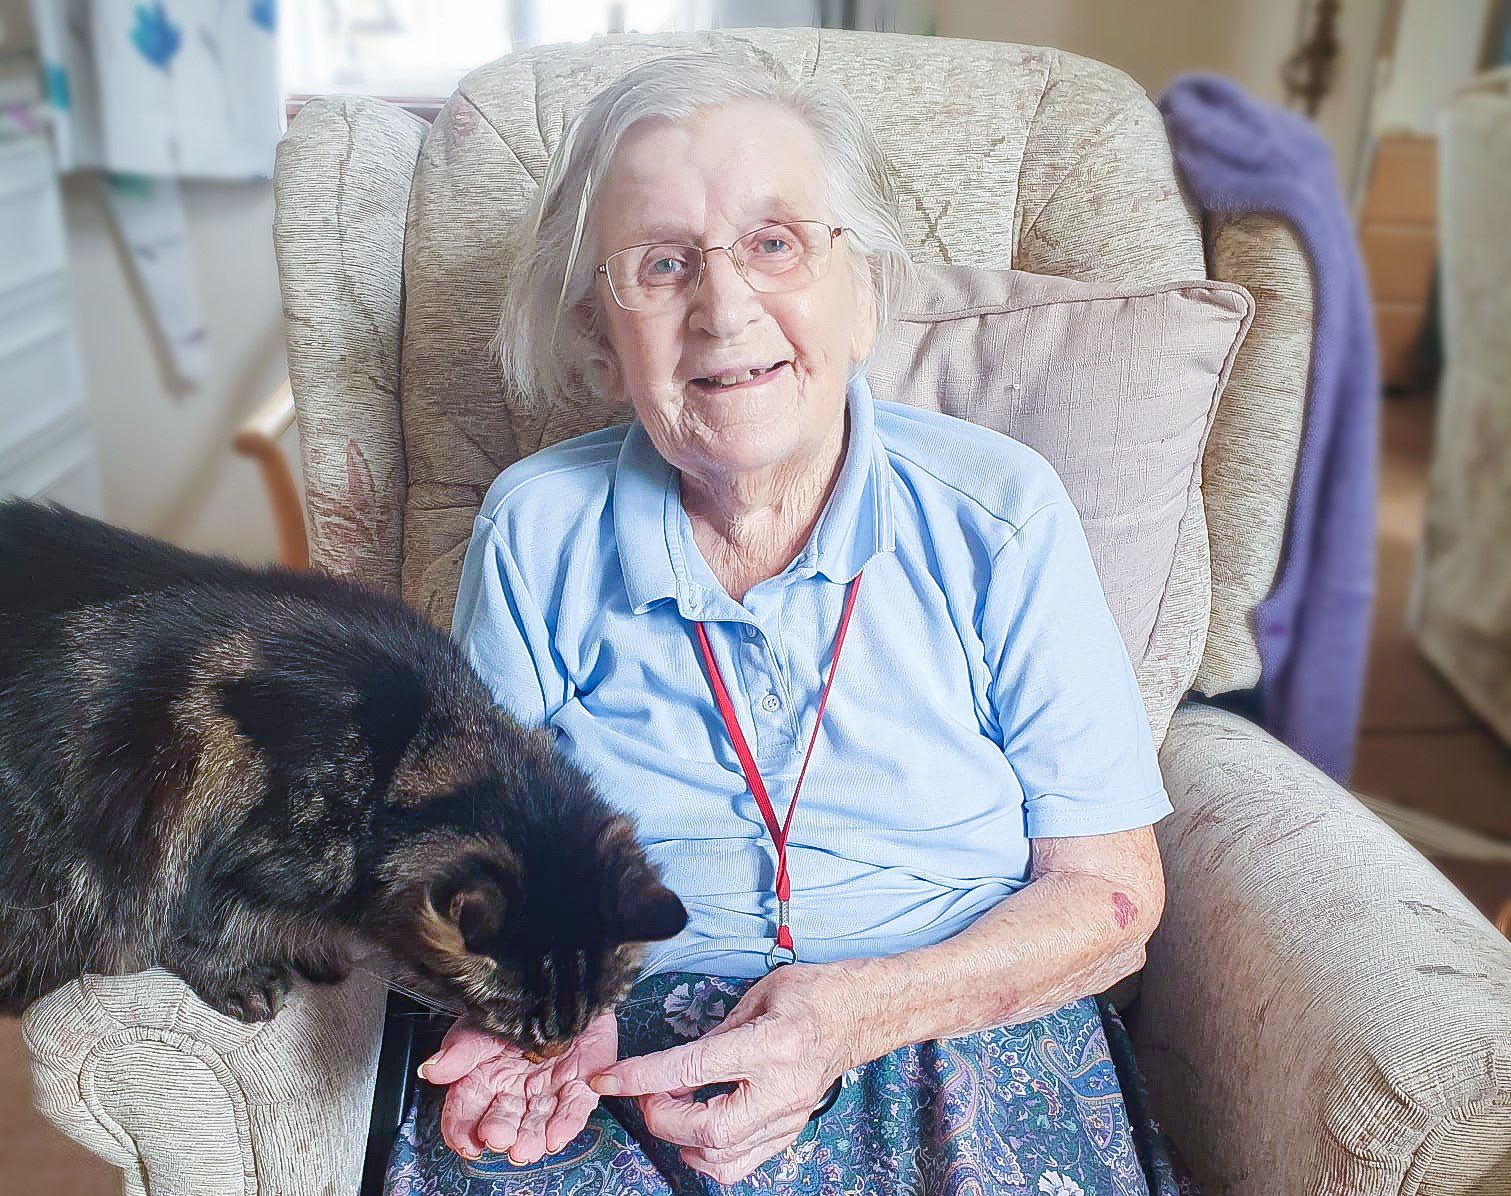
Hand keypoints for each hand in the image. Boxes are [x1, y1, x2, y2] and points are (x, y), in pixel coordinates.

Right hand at [418, 1009, 617, 1163]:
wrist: (561, 985)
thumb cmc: (518, 1007)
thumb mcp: (482, 1023)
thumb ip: (460, 1050)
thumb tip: (430, 1070)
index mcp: (487, 1079)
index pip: (467, 1110)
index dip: (463, 1130)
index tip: (466, 1143)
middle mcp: (517, 1091)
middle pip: (505, 1120)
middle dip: (502, 1133)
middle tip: (500, 1139)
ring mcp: (549, 1091)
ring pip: (541, 1121)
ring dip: (536, 1136)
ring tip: (530, 1146)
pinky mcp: (581, 1085)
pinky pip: (576, 1107)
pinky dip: (570, 1121)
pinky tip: (561, 1133)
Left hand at [589, 964, 862, 1184]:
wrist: (859, 1014)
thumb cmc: (810, 995)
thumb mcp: (758, 995)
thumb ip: (715, 1033)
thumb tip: (674, 1066)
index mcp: (771, 1044)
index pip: (692, 1069)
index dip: (642, 1077)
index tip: (609, 1079)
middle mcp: (781, 1089)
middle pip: (707, 1131)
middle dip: (661, 1117)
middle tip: (647, 1093)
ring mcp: (788, 1117)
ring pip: (721, 1158)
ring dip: (681, 1140)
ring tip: (671, 1108)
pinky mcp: (790, 1131)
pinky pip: (741, 1164)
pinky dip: (707, 1155)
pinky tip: (696, 1131)